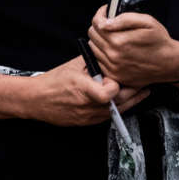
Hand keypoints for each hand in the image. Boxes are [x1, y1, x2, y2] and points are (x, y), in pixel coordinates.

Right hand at [29, 56, 148, 125]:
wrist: (36, 100)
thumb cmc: (52, 81)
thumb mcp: (73, 66)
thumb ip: (93, 62)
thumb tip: (111, 56)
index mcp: (82, 88)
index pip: (109, 93)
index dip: (117, 85)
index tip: (117, 79)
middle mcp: (87, 104)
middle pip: (120, 103)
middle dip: (134, 93)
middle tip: (142, 84)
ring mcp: (88, 116)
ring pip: (118, 112)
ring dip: (130, 101)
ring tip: (138, 92)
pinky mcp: (87, 123)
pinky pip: (109, 117)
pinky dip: (117, 108)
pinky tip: (120, 101)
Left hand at [88, 4, 178, 86]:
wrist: (171, 64)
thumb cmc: (160, 42)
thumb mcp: (147, 22)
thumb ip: (124, 19)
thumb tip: (105, 22)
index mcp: (119, 41)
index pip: (96, 23)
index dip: (100, 14)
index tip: (105, 12)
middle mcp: (113, 56)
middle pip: (92, 35)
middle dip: (99, 27)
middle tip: (110, 25)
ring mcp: (113, 68)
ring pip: (93, 48)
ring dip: (99, 41)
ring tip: (113, 37)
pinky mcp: (114, 76)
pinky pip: (98, 61)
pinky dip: (102, 54)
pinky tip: (113, 50)